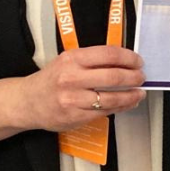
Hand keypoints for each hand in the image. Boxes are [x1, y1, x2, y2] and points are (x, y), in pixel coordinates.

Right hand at [26, 45, 144, 131]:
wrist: (28, 102)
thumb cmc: (51, 80)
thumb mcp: (67, 61)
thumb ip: (91, 60)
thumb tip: (123, 61)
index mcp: (72, 59)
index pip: (108, 54)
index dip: (128, 57)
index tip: (137, 61)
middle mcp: (72, 78)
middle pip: (113, 76)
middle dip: (134, 77)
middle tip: (141, 77)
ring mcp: (73, 99)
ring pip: (111, 98)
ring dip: (131, 95)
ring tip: (139, 92)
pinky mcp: (75, 117)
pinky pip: (104, 112)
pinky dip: (120, 107)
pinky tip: (127, 103)